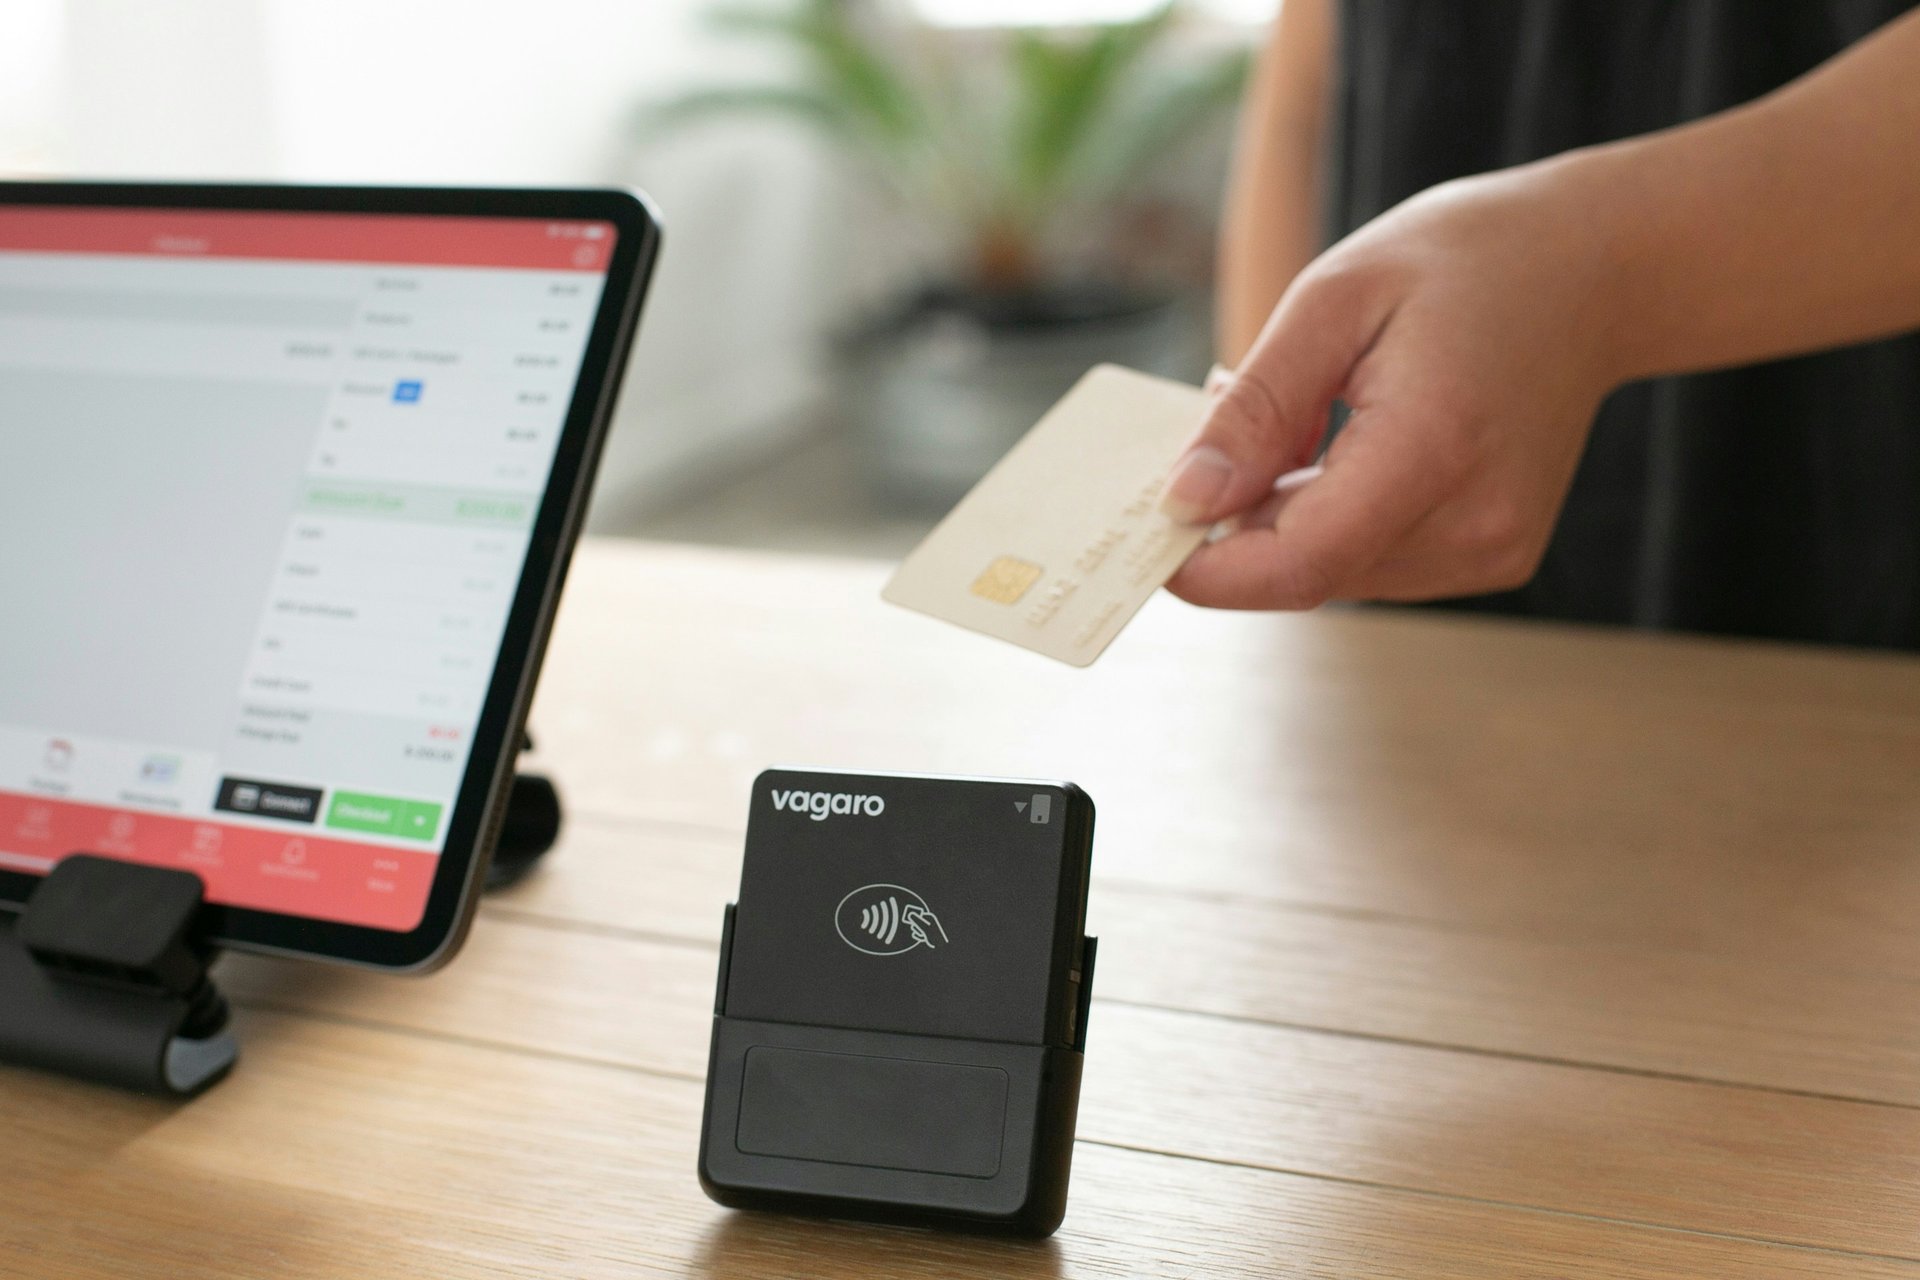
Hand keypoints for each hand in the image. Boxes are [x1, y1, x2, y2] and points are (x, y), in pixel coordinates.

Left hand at [1162, 161, 1628, 608]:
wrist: (1595, 270)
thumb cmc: (1462, 262)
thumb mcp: (1334, 299)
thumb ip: (1255, 407)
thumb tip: (1183, 499)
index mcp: (1436, 448)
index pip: (1298, 562)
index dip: (1208, 569)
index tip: (1147, 531)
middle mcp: (1475, 523)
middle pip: (1308, 571)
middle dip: (1235, 529)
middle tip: (1208, 439)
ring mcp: (1492, 550)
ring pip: (1334, 572)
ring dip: (1280, 520)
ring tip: (1289, 422)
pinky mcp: (1492, 555)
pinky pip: (1372, 559)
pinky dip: (1328, 518)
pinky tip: (1334, 447)